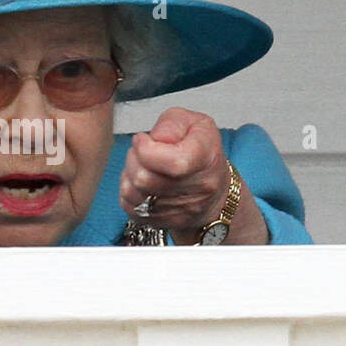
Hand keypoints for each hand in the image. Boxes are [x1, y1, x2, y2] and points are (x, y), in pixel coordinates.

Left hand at [119, 107, 267, 244]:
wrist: (215, 191)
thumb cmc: (203, 153)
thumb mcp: (194, 122)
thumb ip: (172, 124)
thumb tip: (156, 137)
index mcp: (205, 159)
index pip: (173, 163)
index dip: (147, 148)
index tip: (144, 139)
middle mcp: (196, 189)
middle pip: (145, 179)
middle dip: (134, 159)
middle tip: (143, 150)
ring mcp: (180, 210)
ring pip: (133, 194)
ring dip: (130, 175)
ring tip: (143, 165)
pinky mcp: (163, 223)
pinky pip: (130, 207)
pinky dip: (130, 191)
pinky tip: (143, 182)